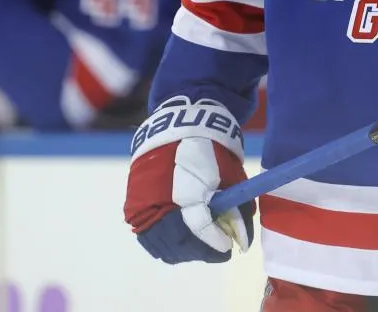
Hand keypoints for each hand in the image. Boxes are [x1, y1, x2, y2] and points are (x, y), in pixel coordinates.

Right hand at [124, 97, 254, 263]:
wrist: (177, 126)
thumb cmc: (211, 149)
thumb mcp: (231, 176)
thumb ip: (237, 211)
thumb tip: (243, 241)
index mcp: (185, 191)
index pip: (200, 231)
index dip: (216, 244)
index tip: (230, 249)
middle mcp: (158, 202)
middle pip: (181, 244)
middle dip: (203, 250)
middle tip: (219, 249)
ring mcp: (142, 207)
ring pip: (163, 246)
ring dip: (185, 250)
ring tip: (203, 244)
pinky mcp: (134, 208)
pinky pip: (150, 238)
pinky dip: (167, 243)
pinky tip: (184, 239)